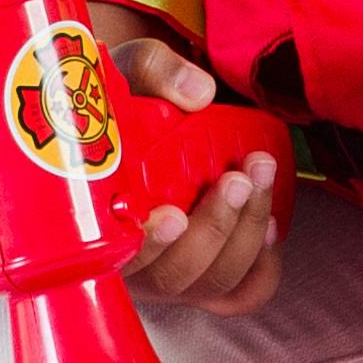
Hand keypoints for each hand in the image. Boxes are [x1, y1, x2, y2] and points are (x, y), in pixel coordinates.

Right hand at [94, 5, 288, 319]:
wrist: (129, 113)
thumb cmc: (117, 100)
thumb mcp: (124, 70)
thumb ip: (153, 70)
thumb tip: (200, 94)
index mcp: (92, 227)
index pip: (116, 259)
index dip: (148, 246)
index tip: (173, 216)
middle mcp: (129, 265)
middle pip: (174, 276)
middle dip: (214, 228)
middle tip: (238, 177)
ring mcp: (169, 275)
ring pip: (213, 282)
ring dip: (246, 233)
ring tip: (260, 174)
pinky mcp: (205, 276)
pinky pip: (242, 292)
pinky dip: (262, 264)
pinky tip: (270, 223)